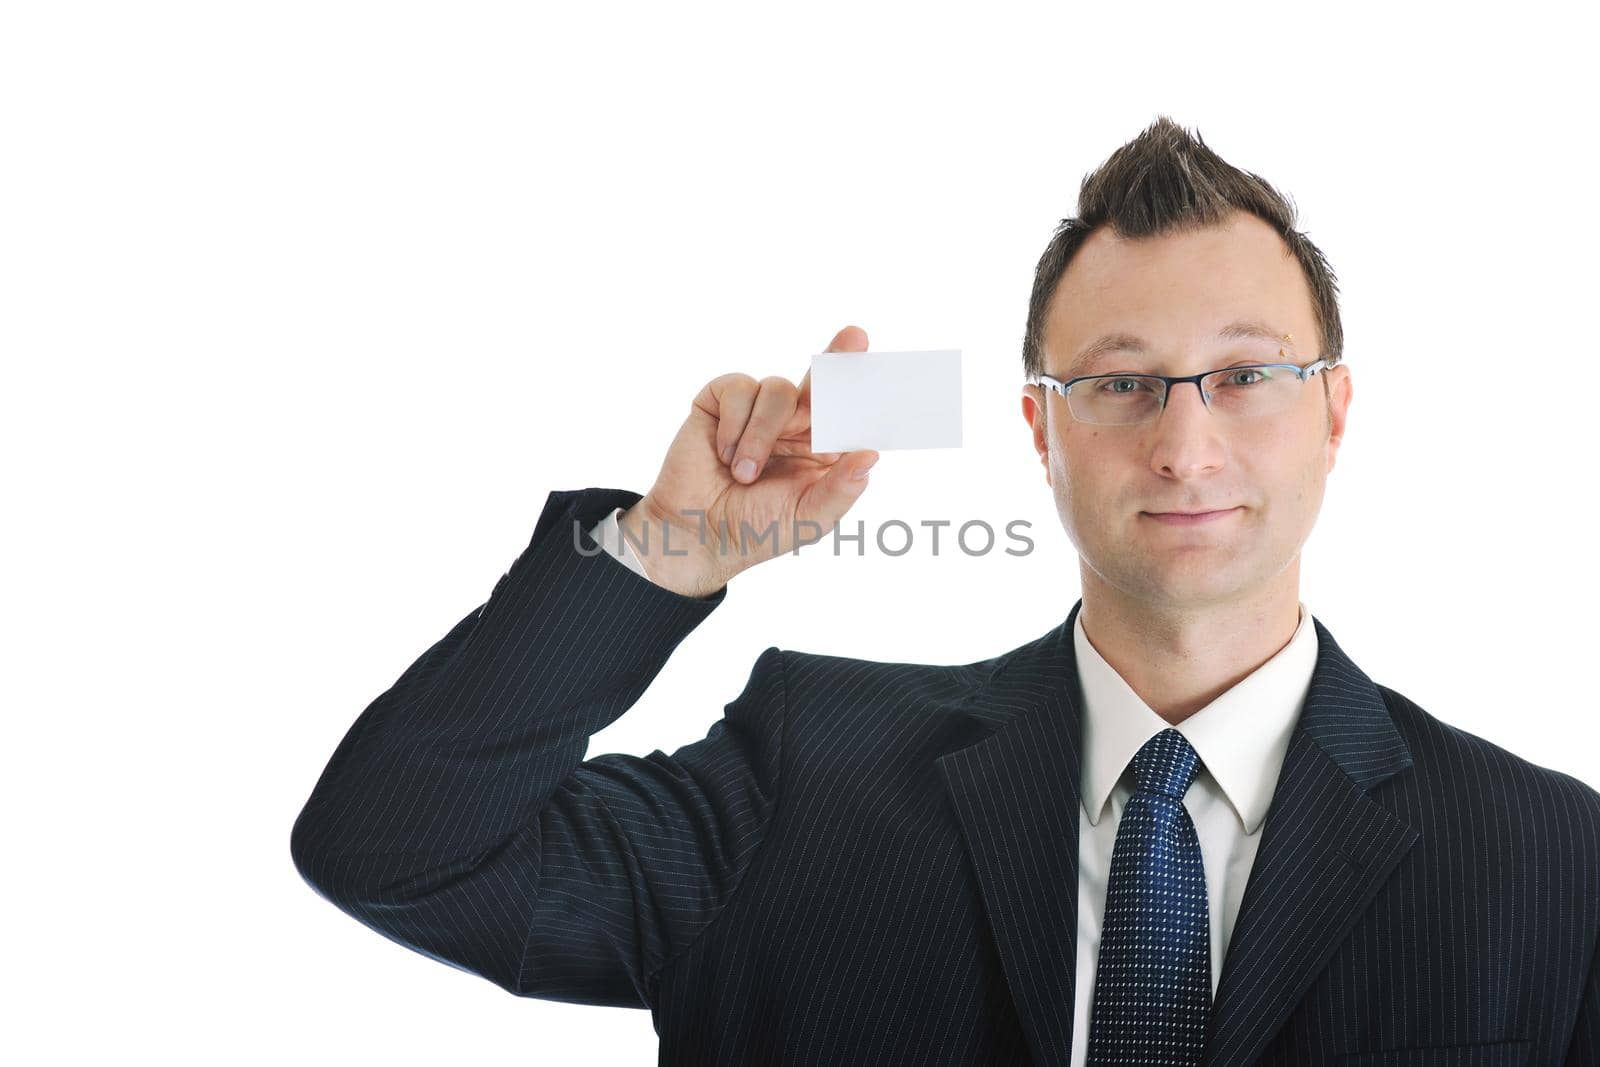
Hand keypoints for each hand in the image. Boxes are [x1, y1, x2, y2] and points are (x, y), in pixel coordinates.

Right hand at [620, 325, 880, 597]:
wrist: (695, 534)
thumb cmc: (755, 530)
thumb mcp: (808, 518)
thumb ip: (841, 489)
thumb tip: (871, 455)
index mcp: (821, 450)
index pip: (848, 414)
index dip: (861, 390)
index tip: (877, 371)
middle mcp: (794, 426)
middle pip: (821, 382)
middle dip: (839, 357)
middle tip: (856, 336)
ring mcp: (758, 412)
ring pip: (777, 389)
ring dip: (762, 434)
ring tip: (743, 473)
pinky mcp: (721, 403)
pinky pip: (738, 388)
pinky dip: (733, 424)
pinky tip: (722, 453)